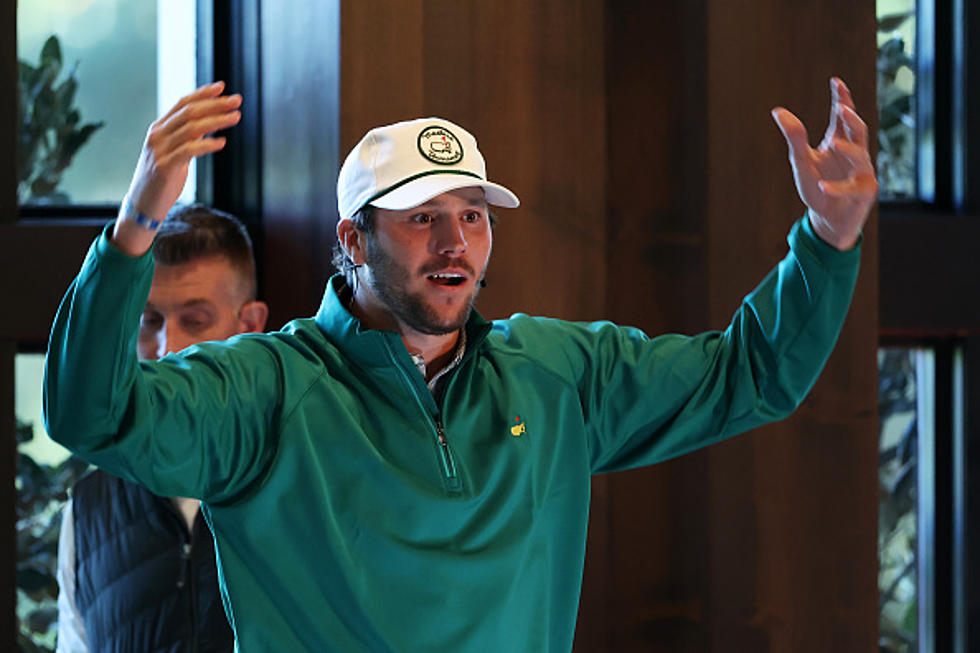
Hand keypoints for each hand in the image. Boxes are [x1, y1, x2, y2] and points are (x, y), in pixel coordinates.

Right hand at [111, 82, 240, 255]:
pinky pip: (189, 150)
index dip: (202, 93)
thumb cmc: (162, 179)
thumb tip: (211, 122)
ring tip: (235, 117)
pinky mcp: (165, 167)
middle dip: (215, 104)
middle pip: (189, 112)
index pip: (182, 103)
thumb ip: (189, 137)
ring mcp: (159, 150)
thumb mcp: (176, 153)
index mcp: (159, 128)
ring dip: (217, 120)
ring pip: (191, 128)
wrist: (142, 205)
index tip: (222, 86)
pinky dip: (207, 144)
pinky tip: (222, 142)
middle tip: (236, 100)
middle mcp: (157, 135)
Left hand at [772, 77, 877, 250]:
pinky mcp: (865, 193)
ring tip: (833, 143)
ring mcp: (863, 172)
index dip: (842, 98)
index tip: (836, 81)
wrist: (826, 219)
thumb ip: (794, 138)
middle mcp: (855, 153)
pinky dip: (837, 188)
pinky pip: (852, 188)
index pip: (843, 116)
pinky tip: (822, 186)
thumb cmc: (816, 186)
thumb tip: (778, 111)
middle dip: (852, 119)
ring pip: (861, 157)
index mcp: (840, 141)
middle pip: (859, 130)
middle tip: (841, 107)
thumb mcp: (801, 161)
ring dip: (848, 150)